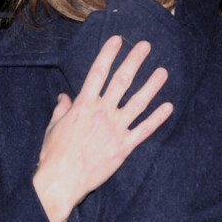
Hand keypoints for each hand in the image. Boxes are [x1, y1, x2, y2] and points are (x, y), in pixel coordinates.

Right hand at [32, 35, 172, 221]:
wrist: (60, 182)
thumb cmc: (54, 154)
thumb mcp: (53, 126)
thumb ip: (62, 109)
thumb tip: (64, 96)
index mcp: (84, 104)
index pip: (98, 72)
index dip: (108, 54)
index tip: (118, 40)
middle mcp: (102, 112)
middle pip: (121, 81)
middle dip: (134, 61)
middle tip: (145, 46)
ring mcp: (115, 129)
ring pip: (137, 102)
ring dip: (151, 86)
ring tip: (163, 72)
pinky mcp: (123, 147)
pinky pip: (143, 130)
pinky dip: (157, 118)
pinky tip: (168, 107)